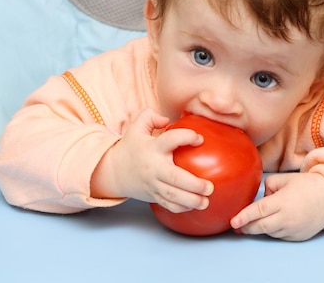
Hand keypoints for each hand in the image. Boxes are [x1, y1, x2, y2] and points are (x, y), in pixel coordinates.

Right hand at [91, 109, 213, 211]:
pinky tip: (194, 206)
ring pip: (172, 195)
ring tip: (206, 201)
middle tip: (210, 187)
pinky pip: (168, 204)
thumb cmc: (130, 147)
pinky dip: (181, 208)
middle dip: (194, 184)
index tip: (200, 139)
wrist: (113, 171)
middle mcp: (154, 167)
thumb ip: (150, 116)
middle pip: (175, 178)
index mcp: (153, 148)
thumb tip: (167, 120)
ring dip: (191, 201)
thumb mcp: (137, 126)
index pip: (171, 140)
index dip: (187, 137)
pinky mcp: (153, 195)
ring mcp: (153, 184)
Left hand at [230, 172, 323, 240]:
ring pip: (269, 232)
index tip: (233, 221)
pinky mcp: (297, 237)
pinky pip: (279, 235)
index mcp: (282, 202)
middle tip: (236, 225)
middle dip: (246, 227)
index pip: (259, 210)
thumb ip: (269, 186)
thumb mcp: (286, 179)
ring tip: (250, 223)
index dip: (244, 216)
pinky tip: (270, 223)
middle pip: (260, 226)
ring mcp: (292, 230)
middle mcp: (287, 218)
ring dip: (258, 228)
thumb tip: (261, 197)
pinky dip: (272, 230)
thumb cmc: (308, 186)